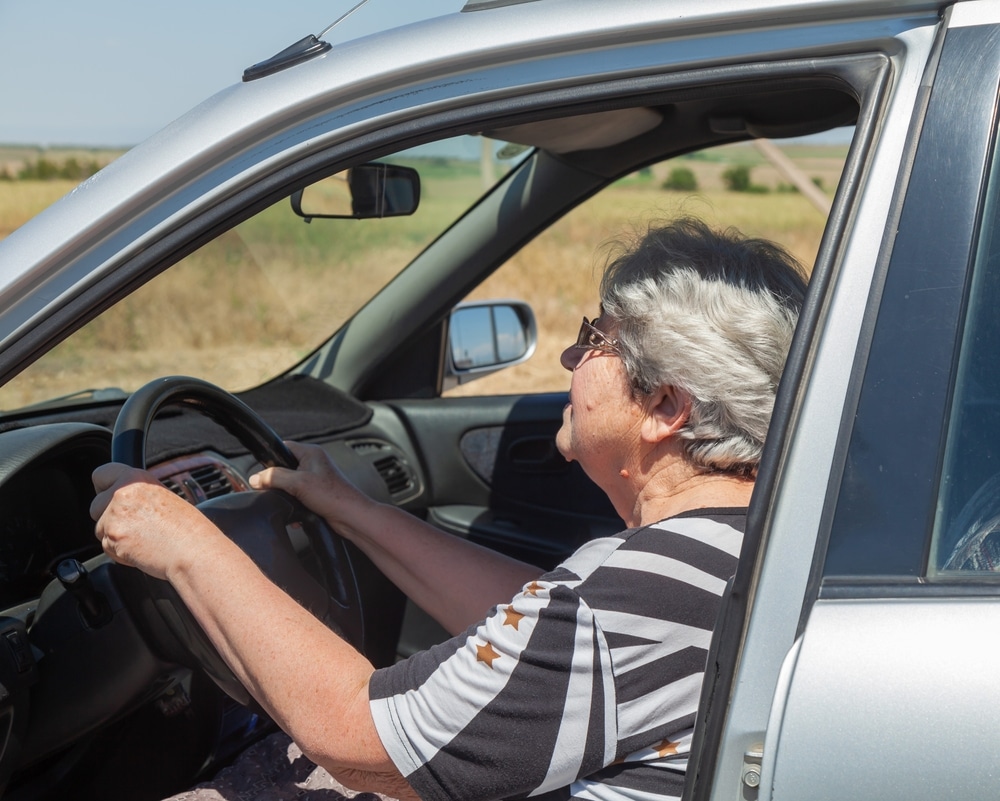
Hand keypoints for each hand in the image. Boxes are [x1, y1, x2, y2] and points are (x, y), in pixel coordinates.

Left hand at [91, 463, 223, 579]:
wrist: (193, 550)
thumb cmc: (188, 528)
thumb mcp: (163, 497)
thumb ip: (138, 496)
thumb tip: (123, 502)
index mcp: (136, 479)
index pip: (101, 474)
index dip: (104, 488)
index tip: (109, 496)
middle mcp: (122, 493)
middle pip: (95, 506)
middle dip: (107, 518)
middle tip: (132, 526)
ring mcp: (115, 516)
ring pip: (100, 529)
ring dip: (115, 537)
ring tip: (143, 539)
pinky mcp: (113, 538)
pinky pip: (107, 547)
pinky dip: (120, 553)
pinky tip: (142, 550)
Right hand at [250, 441, 371, 530]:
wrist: (351, 517)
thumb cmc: (334, 496)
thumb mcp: (298, 483)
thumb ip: (274, 477)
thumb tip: (256, 478)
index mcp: (311, 453)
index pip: (283, 447)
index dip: (271, 459)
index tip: (263, 472)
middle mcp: (314, 464)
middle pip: (284, 468)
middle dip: (278, 483)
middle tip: (276, 491)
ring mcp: (316, 479)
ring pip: (290, 485)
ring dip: (287, 497)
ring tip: (290, 504)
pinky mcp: (317, 494)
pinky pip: (298, 497)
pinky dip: (295, 506)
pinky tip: (297, 515)